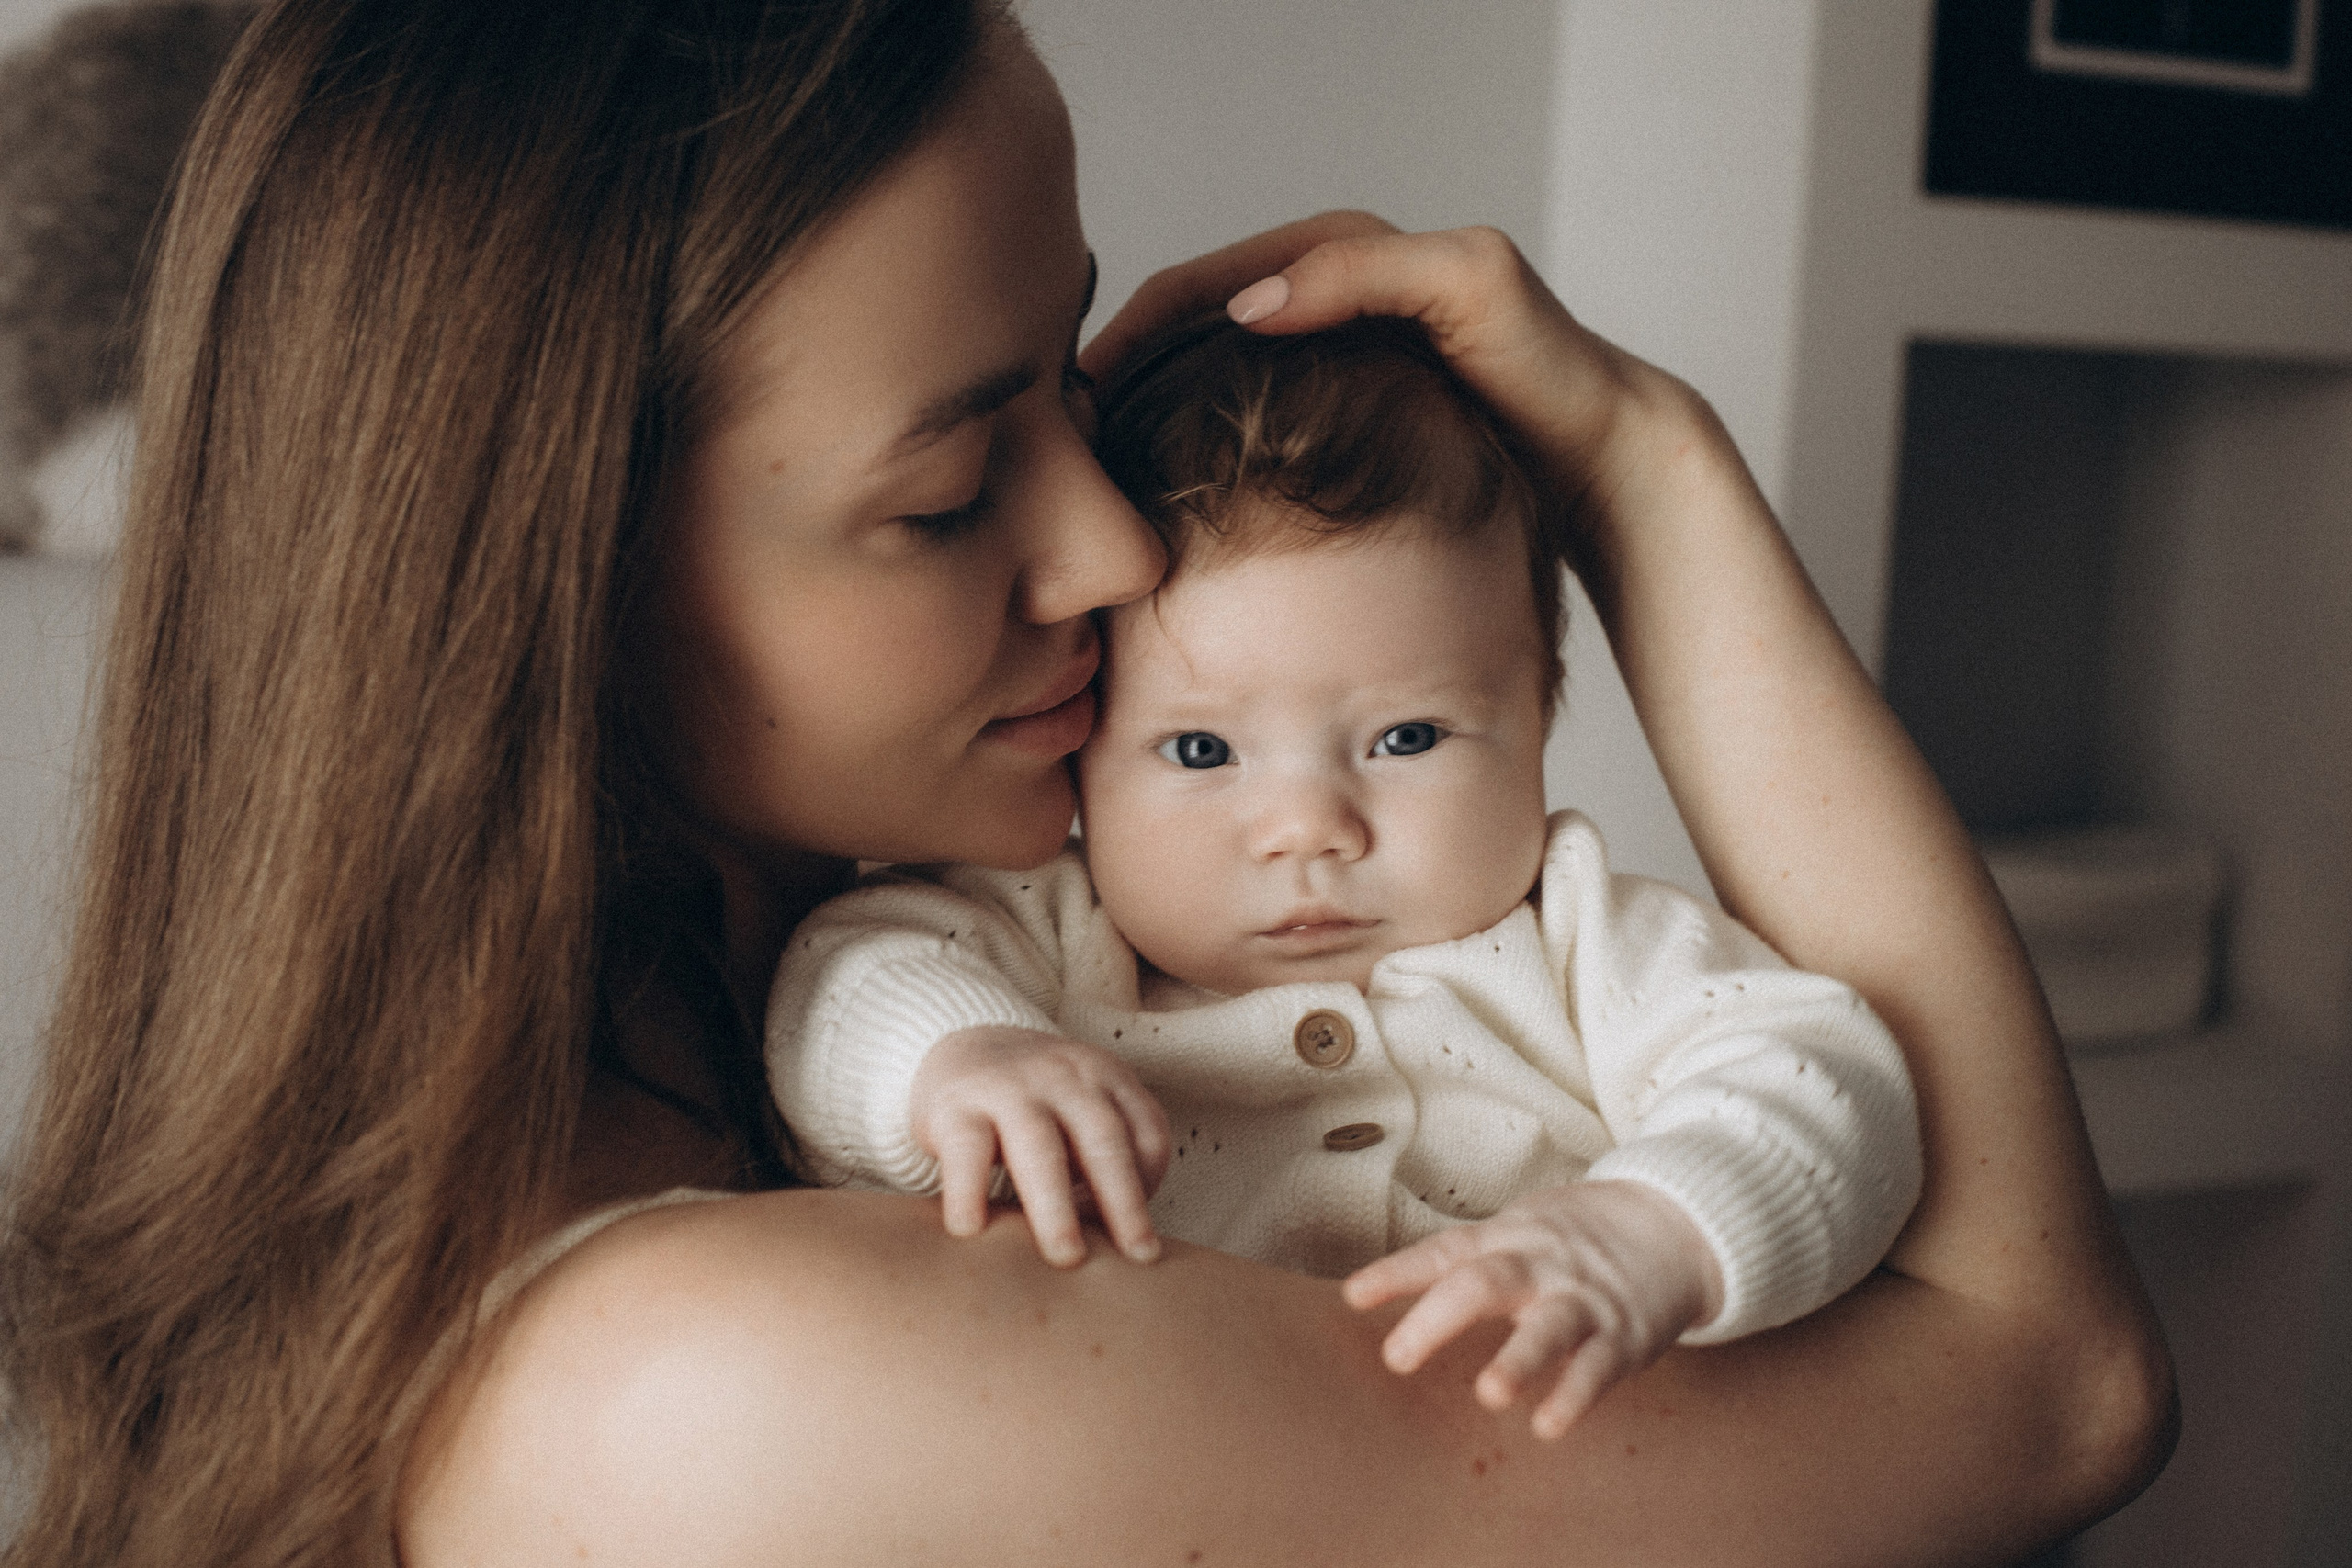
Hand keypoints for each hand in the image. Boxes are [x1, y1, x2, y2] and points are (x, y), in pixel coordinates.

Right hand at [909, 1025, 1171, 1267]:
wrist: (960, 1051)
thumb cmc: (1037, 1104)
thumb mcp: (1082, 1111)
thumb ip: (1105, 1160)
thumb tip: (1121, 1248)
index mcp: (1105, 1077)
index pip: (1147, 1133)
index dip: (1148, 1186)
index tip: (1136, 1238)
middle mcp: (1062, 1077)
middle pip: (1103, 1139)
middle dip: (1123, 1201)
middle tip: (1136, 1257)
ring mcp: (1007, 1089)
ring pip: (1039, 1147)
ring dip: (1056, 1206)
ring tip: (1065, 1256)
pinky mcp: (954, 1108)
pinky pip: (966, 1152)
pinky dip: (970, 1192)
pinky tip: (972, 1231)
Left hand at [1080, 212, 1731, 565]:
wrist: (1597, 478)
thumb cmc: (1479, 489)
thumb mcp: (1348, 493)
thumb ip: (1274, 482)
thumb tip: (1164, 530)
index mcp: (1329, 325)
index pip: (1208, 313)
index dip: (1136, 353)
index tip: (1072, 414)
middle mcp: (1368, 279)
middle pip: (1229, 275)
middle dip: (1149, 319)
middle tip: (1078, 379)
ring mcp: (1418, 268)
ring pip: (1289, 253)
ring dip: (1207, 293)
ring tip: (1137, 347)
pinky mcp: (1471, 273)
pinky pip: (1372, 266)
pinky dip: (1308, 285)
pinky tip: (1246, 318)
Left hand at [1341, 1180, 1724, 1439]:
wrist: (1674, 1223)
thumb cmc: (1575, 1236)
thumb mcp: (1519, 1230)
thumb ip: (1465, 1261)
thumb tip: (1384, 1291)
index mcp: (1507, 1237)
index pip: (1443, 1251)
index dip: (1397, 1273)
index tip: (1354, 1296)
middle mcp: (1540, 1264)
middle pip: (1484, 1285)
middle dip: (1438, 1320)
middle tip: (1397, 1357)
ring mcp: (1583, 1299)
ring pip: (1546, 1328)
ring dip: (1518, 1361)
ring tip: (1489, 1394)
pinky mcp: (1623, 1335)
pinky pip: (1596, 1368)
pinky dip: (1573, 1397)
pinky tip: (1549, 1426)